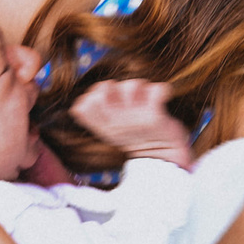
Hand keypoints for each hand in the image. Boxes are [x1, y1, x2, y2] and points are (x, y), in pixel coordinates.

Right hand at [72, 79, 195, 167]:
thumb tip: (84, 100)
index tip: (106, 98)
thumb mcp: (109, 132)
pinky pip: (157, 90)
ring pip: (132, 84)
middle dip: (115, 86)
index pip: (81, 105)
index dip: (94, 93)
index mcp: (102, 126)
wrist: (159, 159)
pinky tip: (161, 98)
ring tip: (144, 99)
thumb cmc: (134, 139)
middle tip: (125, 96)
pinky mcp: (155, 118)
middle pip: (104, 87)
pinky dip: (162, 90)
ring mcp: (134, 119)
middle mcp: (115, 122)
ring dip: (140, 87)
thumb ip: (95, 116)